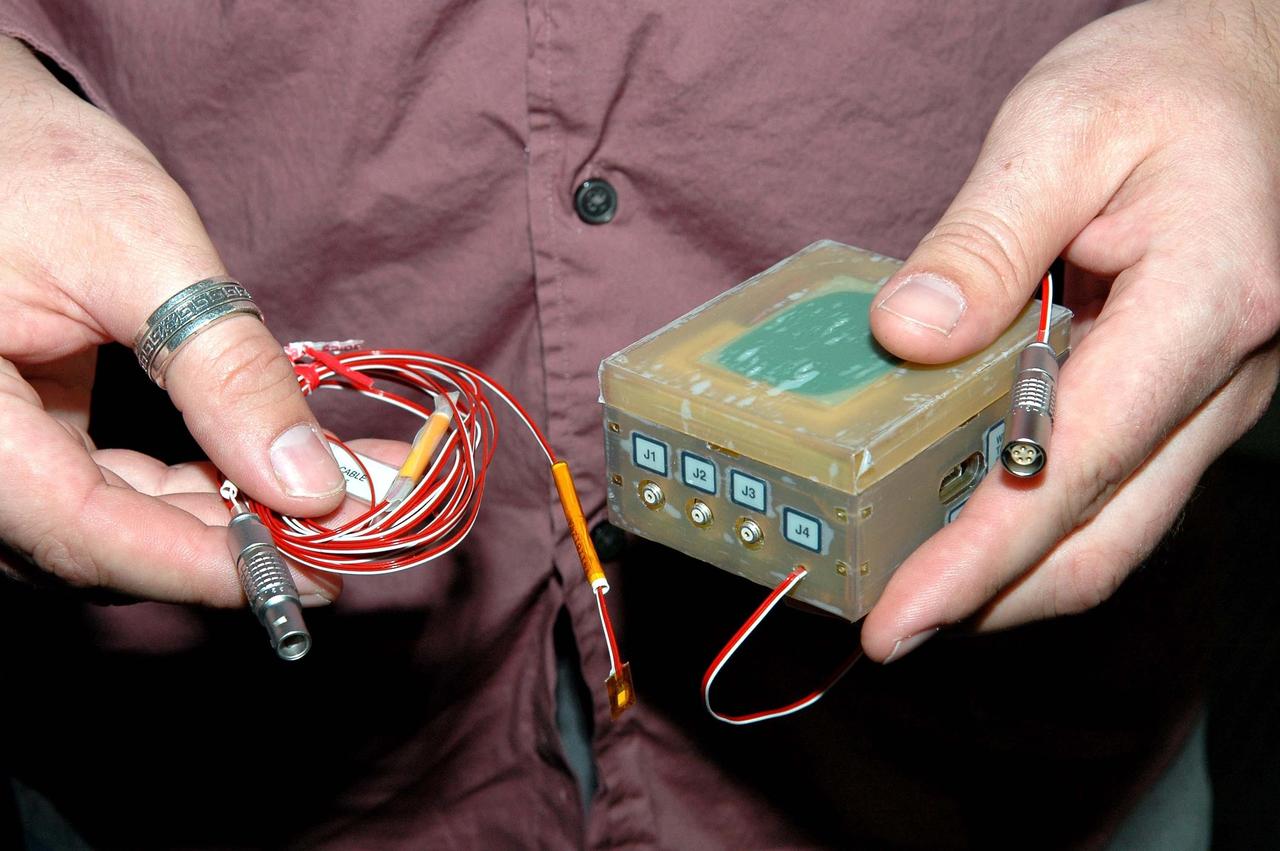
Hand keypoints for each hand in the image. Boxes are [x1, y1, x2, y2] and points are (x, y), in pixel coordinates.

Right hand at [0, 37, 345, 604]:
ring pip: (124, 528)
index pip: (82, 531)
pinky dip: (206, 486)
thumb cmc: (36, 166)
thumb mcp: (139, 251)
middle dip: (246, 539)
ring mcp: (6, 457)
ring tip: (349, 492)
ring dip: (237, 518)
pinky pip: (122, 494)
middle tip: (364, 520)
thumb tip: (313, 485)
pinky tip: (284, 470)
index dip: (206, 564)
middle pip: (111, 543)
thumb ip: (223, 371)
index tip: (318, 572)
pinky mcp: (40, 445)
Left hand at [860, 0, 1279, 660]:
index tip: (903, 618)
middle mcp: (1222, 377)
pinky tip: (966, 521)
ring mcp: (1210, 397)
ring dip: (1013, 576)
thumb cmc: (1169, 81)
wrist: (1249, 71)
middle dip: (991, 598)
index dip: (983, 558)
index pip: (1076, 466)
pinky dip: (1037, 525)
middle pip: (1104, 535)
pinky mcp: (1182, 395)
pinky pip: (1111, 487)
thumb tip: (908, 334)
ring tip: (912, 589)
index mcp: (1203, 305)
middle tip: (888, 629)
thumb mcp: (1062, 128)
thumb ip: (982, 237)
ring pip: (1113, 528)